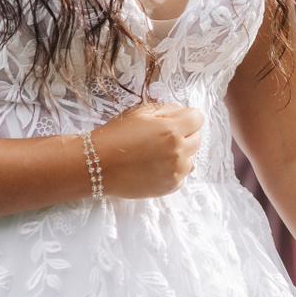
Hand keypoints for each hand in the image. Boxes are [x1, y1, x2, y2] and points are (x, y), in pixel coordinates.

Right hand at [88, 102, 204, 198]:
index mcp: (172, 129)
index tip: (175, 120)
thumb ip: (166, 109)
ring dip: (182, 153)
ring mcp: (176, 171)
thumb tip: (182, 112)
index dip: (187, 117)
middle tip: (164, 137)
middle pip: (198, 138)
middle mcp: (178, 151)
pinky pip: (183, 175)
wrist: (97, 165)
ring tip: (159, 153)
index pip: (198, 118)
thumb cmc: (116, 135)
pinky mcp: (170, 186)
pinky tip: (156, 166)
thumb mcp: (139, 112)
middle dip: (185, 134)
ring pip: (192, 157)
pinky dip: (174, 170)